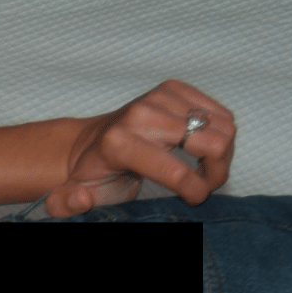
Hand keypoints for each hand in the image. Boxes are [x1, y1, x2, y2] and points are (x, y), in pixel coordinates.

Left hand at [45, 80, 235, 218]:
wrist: (91, 142)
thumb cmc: (94, 176)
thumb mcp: (78, 196)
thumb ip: (68, 204)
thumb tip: (81, 200)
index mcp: (119, 143)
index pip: (176, 171)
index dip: (196, 191)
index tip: (194, 199)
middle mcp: (141, 115)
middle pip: (211, 143)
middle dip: (217, 172)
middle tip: (206, 185)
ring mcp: (159, 97)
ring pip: (223, 126)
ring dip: (222, 153)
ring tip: (205, 170)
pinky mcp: (174, 88)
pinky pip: (219, 112)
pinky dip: (220, 134)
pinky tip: (202, 149)